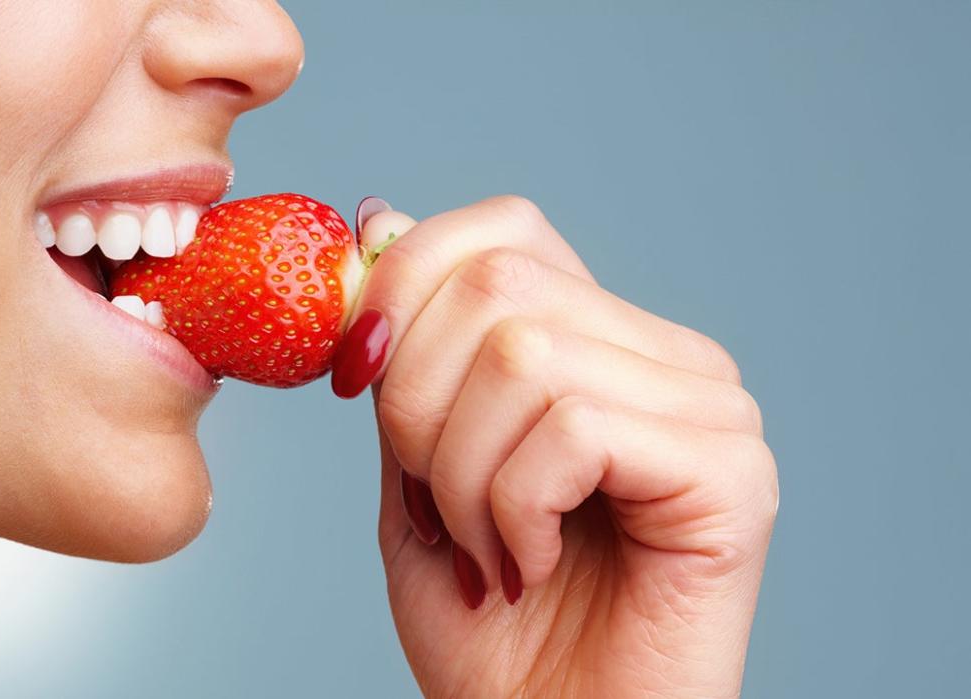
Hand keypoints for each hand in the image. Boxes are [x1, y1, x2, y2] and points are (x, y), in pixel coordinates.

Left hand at [333, 197, 777, 697]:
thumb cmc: (485, 626)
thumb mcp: (416, 466)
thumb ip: (408, 351)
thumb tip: (383, 215)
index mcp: (599, 343)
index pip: (501, 231)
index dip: (403, 286)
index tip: (355, 377)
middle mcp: (666, 358)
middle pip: (496, 283)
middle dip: (414, 404)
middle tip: (434, 505)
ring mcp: (709, 410)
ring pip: (525, 356)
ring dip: (460, 475)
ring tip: (487, 550)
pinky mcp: (730, 473)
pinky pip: (574, 429)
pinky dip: (515, 510)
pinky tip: (535, 562)